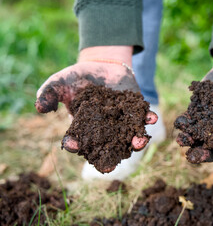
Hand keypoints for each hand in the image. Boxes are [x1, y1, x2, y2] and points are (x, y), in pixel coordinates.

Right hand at [35, 46, 157, 161]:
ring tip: (138, 142)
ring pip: (129, 138)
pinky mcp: (136, 112)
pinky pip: (143, 119)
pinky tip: (152, 119)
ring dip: (135, 142)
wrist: (103, 65)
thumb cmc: (79, 77)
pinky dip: (148, 120)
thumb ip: (49, 93)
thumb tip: (39, 108)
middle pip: (107, 148)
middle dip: (109, 158)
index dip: (75, 145)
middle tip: (109, 167)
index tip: (73, 145)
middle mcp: (104, 131)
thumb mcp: (60, 82)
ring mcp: (122, 122)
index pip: (78, 141)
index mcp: (84, 128)